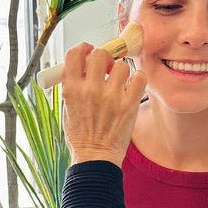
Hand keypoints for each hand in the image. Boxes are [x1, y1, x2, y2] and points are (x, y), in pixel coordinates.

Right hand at [62, 44, 145, 166]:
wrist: (95, 158)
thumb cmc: (81, 137)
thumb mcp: (67, 109)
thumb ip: (73, 87)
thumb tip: (82, 67)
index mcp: (72, 90)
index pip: (75, 54)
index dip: (83, 48)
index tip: (88, 51)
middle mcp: (91, 90)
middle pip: (100, 54)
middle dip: (104, 57)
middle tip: (106, 66)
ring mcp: (111, 97)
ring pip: (121, 65)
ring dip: (121, 70)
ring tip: (119, 82)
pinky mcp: (129, 104)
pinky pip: (139, 77)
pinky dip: (137, 79)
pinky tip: (132, 87)